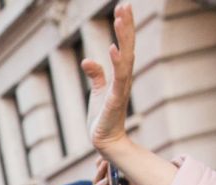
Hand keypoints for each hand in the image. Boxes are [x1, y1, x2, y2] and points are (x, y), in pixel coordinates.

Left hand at [84, 2, 137, 155]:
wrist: (104, 141)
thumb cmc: (102, 117)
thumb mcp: (97, 91)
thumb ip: (96, 74)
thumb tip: (88, 59)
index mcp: (120, 75)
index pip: (125, 46)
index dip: (124, 27)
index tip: (123, 7)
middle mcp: (124, 79)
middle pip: (128, 47)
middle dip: (126, 26)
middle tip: (125, 4)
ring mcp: (121, 89)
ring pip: (125, 58)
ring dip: (124, 38)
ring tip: (120, 18)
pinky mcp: (114, 101)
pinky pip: (118, 80)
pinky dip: (117, 64)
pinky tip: (114, 48)